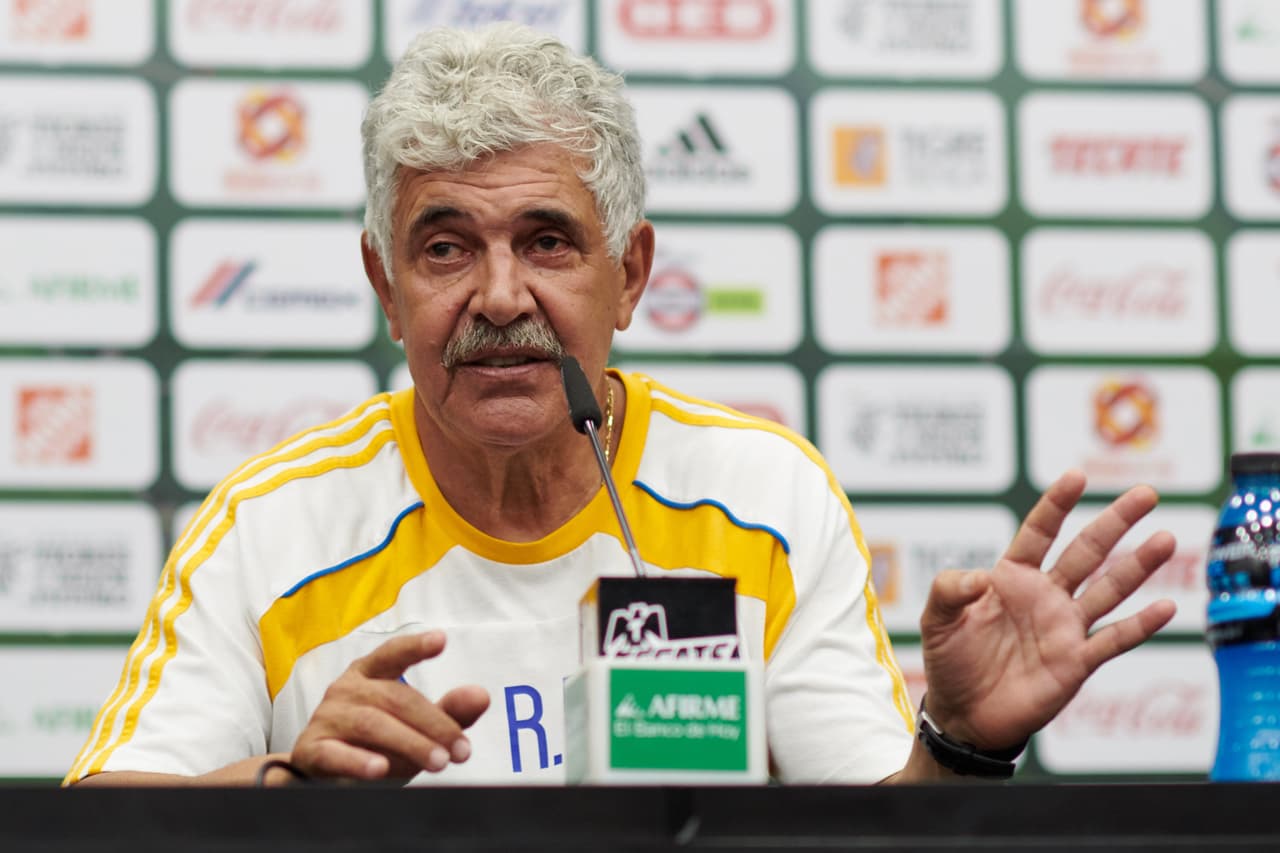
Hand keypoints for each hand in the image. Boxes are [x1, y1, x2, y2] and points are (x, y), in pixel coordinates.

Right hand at [290, 631, 489, 780]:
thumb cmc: (377, 740)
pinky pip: (335, 754)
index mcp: (370, 673)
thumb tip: (481, 696)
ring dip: (409, 743)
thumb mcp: (415, 726)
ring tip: (439, 762)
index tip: (441, 640)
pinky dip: (358, 762)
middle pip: (395, 698)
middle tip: (460, 750)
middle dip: (433, 724)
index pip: (392, 654)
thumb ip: (447, 711)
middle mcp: (347, 689)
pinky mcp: (311, 750)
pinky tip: (379, 769)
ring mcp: (327, 717)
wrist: (325, 773)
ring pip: (371, 724)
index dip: (415, 646)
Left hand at [918, 469, 1176, 751]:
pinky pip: (1113, 640)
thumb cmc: (950, 660)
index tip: (1077, 477)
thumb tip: (982, 576)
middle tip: (1146, 494)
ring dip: (1138, 565)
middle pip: (1086, 551)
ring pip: (1108, 589)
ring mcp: (1065, 627)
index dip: (1057, 504)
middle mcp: (1045, 595)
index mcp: (1011, 577)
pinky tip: (1164, 607)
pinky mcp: (1077, 661)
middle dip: (1115, 521)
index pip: (1039, 532)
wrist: (964, 715)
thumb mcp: (937, 619)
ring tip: (1166, 539)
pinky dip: (1140, 626)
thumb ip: (951, 589)